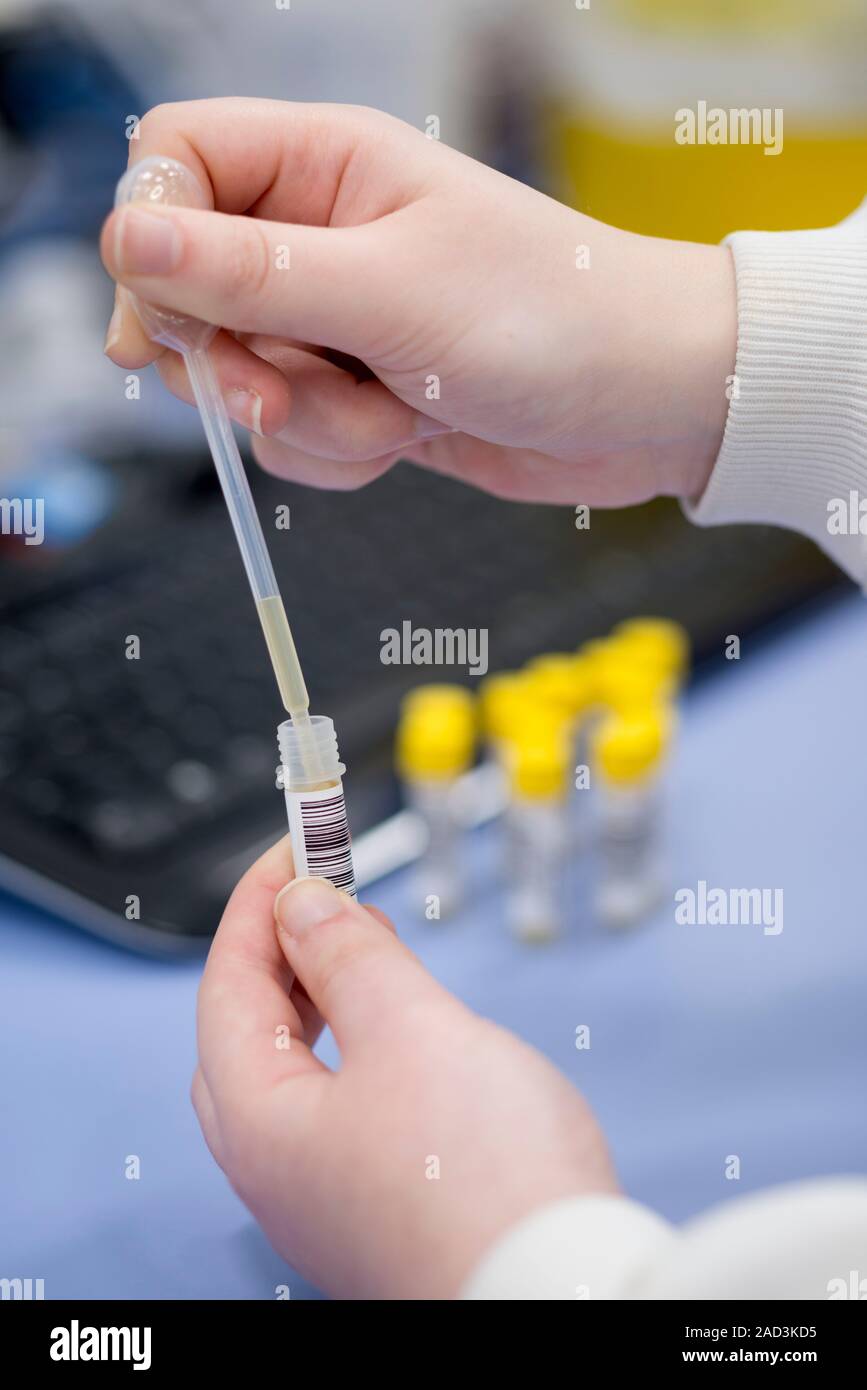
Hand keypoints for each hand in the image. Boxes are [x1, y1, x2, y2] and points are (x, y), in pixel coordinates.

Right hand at [100, 97, 734, 507]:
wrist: (651, 407)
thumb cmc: (551, 320)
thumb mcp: (391, 292)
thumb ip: (253, 273)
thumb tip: (128, 241)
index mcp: (325, 166)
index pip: (175, 164)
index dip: (150, 238)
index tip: (165, 321)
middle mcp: (321, 236)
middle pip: (190, 289)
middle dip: (232, 360)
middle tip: (285, 386)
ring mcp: (340, 321)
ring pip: (241, 377)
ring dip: (305, 419)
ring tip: (393, 411)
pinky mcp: (361, 392)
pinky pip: (294, 434)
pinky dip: (340, 453)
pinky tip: (409, 438)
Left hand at [193, 839, 617, 1299]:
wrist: (558, 1295)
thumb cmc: (486, 1184)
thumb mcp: (411, 1031)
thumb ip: (348, 959)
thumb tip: (302, 906)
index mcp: (258, 1123)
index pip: (228, 984)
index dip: (259, 903)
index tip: (293, 849)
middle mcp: (274, 1170)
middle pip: (246, 1031)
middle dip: (281, 948)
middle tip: (325, 893)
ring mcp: (323, 1197)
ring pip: (292, 1071)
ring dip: (318, 995)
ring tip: (366, 944)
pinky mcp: (373, 1209)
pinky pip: (336, 1106)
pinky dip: (352, 1044)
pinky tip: (395, 1025)